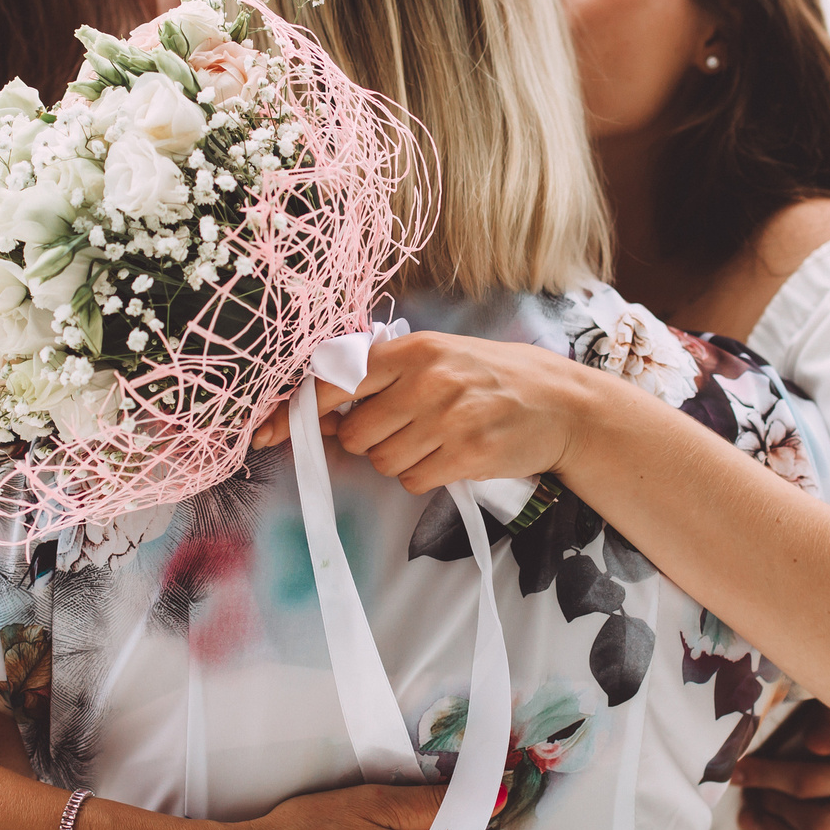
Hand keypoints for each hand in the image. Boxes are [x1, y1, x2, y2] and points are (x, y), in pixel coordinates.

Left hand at [259, 331, 596, 494]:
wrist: (562, 404)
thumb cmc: (494, 378)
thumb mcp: (442, 357)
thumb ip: (387, 375)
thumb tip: (327, 412)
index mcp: (415, 349)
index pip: (338, 379)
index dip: (298, 410)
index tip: (267, 431)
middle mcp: (430, 380)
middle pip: (356, 433)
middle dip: (368, 441)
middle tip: (402, 430)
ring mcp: (451, 419)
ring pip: (382, 462)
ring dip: (398, 461)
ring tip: (434, 441)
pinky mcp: (468, 455)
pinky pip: (414, 480)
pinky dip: (424, 476)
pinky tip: (452, 456)